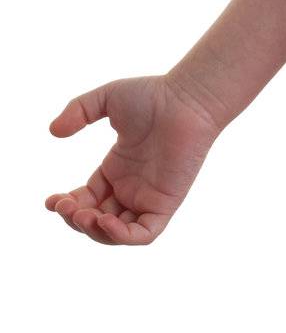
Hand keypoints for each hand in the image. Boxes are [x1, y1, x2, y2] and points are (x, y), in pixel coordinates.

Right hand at [44, 73, 221, 245]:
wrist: (188, 98)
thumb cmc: (154, 95)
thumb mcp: (107, 99)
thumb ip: (78, 111)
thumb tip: (53, 131)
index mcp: (118, 169)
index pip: (87, 199)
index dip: (67, 205)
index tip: (51, 201)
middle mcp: (132, 187)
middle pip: (97, 219)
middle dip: (76, 220)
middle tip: (65, 207)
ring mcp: (149, 197)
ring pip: (117, 233)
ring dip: (94, 232)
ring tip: (83, 215)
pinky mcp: (166, 203)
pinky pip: (144, 234)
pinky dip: (123, 237)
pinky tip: (106, 222)